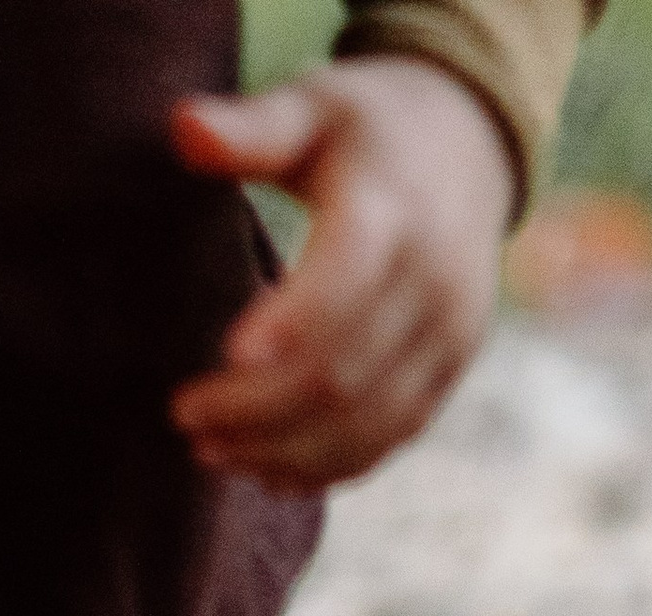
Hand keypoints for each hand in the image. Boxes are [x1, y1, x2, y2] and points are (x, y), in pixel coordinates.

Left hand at [170, 58, 513, 492]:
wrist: (469, 149)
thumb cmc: (365, 129)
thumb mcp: (313, 107)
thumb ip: (252, 127)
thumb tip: (183, 127)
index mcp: (395, 209)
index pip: (344, 280)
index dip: (286, 326)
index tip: (221, 355)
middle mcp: (435, 280)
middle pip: (340, 374)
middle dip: (255, 409)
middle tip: (185, 416)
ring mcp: (448, 336)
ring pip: (361, 426)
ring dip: (279, 452)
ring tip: (210, 451)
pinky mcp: (449, 376)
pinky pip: (385, 442)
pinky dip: (322, 468)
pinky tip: (265, 472)